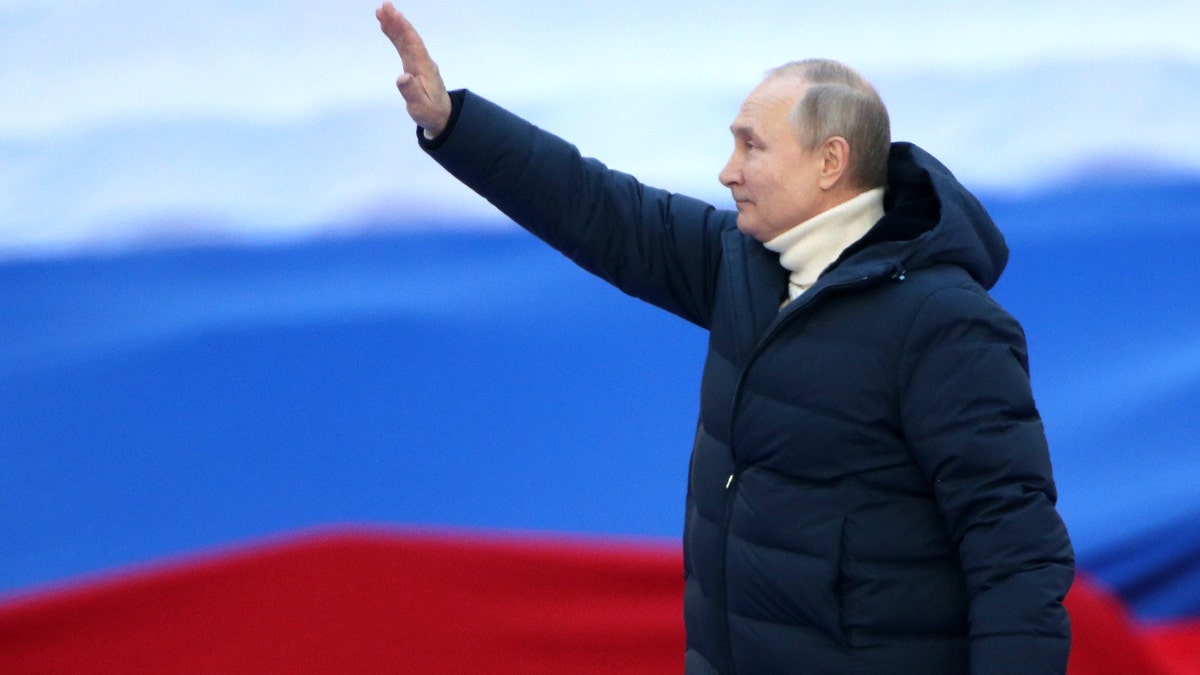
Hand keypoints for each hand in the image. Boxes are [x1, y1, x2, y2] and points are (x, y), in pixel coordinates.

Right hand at [376, 2, 452, 137]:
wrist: (441, 116)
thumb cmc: (431, 113)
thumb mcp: (420, 106)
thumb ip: (411, 92)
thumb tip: (402, 77)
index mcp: (424, 68)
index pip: (414, 44)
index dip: (405, 28)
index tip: (395, 14)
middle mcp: (422, 61)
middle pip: (408, 38)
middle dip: (397, 21)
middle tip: (384, 6)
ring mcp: (418, 62)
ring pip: (404, 40)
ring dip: (394, 25)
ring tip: (380, 11)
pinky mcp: (413, 65)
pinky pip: (403, 46)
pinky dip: (395, 36)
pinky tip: (386, 27)